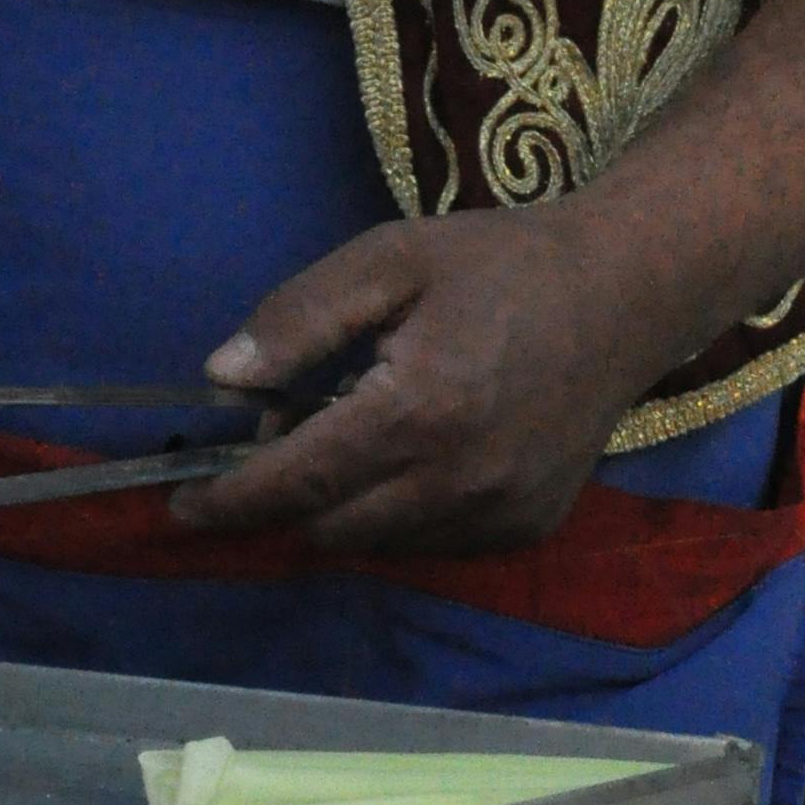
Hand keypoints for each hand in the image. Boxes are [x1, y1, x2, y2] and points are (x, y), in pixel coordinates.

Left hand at [166, 207, 651, 557]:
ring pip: (375, 545)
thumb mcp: (388, 259)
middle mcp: (459, 481)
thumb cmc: (498, 265)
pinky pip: (429, 545)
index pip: (297, 482)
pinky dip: (394, 516)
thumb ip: (299, 318)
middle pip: (327, 528)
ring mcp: (499, 515)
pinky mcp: (525, 529)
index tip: (180, 504)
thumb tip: (222, 378)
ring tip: (350, 429)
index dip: (229, 499)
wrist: (624, 294)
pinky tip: (408, 452)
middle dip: (281, 498)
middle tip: (277, 432)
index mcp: (418, 410)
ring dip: (338, 509)